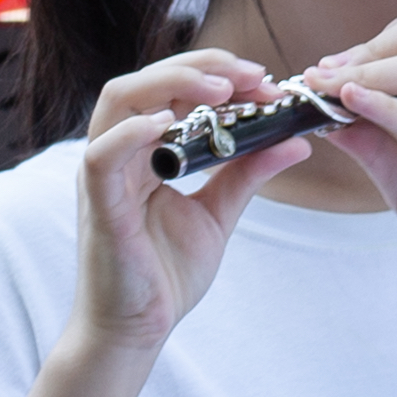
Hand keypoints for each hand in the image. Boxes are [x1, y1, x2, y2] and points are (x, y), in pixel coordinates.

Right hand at [63, 56, 314, 365]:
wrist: (139, 328)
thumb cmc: (166, 271)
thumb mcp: (220, 212)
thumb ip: (249, 173)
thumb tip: (297, 142)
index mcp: (145, 151)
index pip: (170, 89)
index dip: (218, 75)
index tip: (267, 81)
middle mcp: (119, 155)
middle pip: (144, 83)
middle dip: (201, 68)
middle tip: (254, 76)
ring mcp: (105, 177)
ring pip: (119, 102)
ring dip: (172, 84)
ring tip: (224, 89)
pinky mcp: (99, 207)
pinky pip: (101, 156)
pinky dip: (132, 132)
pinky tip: (168, 123)